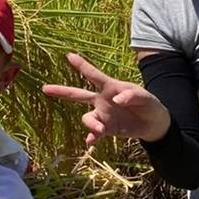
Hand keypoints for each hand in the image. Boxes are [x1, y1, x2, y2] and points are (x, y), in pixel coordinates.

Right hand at [42, 52, 170, 147]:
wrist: (153, 123)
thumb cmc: (149, 104)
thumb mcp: (146, 98)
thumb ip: (133, 95)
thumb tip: (117, 99)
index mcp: (111, 87)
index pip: (94, 75)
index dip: (82, 65)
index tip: (69, 56)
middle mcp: (102, 100)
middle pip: (78, 94)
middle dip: (62, 91)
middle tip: (45, 88)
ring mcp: (102, 115)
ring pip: (87, 118)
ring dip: (91, 123)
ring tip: (100, 129)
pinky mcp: (106, 129)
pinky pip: (94, 133)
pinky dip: (92, 137)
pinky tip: (91, 142)